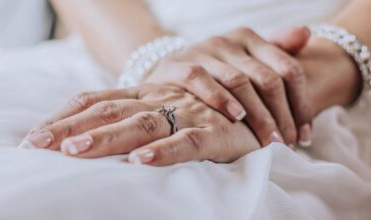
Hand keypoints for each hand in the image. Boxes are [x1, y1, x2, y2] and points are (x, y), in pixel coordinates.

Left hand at [19, 84, 259, 165]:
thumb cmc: (200, 112)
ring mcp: (187, 113)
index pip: (98, 101)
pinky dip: (165, 151)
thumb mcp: (162, 109)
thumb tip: (88, 135)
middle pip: (111, 112)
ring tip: (77, 150)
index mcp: (145, 95)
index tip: (36, 135)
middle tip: (39, 144)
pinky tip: (142, 160)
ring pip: (144, 124)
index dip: (66, 116)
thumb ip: (131, 117)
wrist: (252, 107)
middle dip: (73, 128)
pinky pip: (189, 141)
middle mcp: (160, 100)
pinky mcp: (214, 131)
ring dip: (109, 138)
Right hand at [144, 27, 311, 146]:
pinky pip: (201, 79)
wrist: (167, 69)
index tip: (304, 135)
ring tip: (267, 140)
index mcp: (250, 39)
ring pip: (239, 82)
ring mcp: (202, 51)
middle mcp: (228, 42)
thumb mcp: (243, 59)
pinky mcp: (178, 64)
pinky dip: (219, 98)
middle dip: (282, 116)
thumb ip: (275, 51)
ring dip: (257, 115)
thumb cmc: (212, 71)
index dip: (301, 104)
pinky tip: (235, 117)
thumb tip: (306, 33)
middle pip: (267, 80)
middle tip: (287, 144)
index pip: (288, 69)